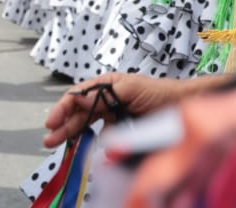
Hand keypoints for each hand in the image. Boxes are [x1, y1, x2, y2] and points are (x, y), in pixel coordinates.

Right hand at [43, 73, 194, 147]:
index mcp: (105, 86)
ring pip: (89, 126)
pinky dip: (99, 145)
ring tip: (62, 145)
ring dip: (75, 135)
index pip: (77, 96)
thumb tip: (80, 99)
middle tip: (50, 140)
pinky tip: (96, 150)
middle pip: (79, 113)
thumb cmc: (160, 93)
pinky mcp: (122, 130)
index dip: (63, 109)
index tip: (53, 123)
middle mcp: (106, 100)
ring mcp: (114, 116)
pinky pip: (106, 138)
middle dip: (63, 126)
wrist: (184, 108)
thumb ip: (104, 94)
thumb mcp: (130, 89)